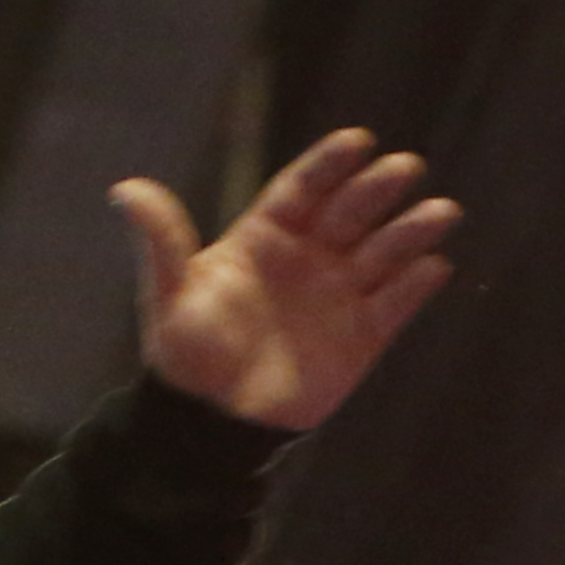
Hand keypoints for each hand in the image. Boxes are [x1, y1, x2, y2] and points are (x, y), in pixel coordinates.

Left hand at [115, 126, 457, 433]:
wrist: (210, 423)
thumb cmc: (187, 354)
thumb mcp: (170, 292)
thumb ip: (161, 239)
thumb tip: (124, 190)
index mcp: (265, 237)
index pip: (303, 189)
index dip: (329, 164)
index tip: (358, 141)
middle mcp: (309, 257)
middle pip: (350, 212)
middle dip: (376, 190)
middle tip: (404, 167)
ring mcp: (338, 295)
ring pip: (383, 253)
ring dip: (410, 232)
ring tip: (440, 213)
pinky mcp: (361, 337)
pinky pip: (395, 306)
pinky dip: (415, 287)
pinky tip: (433, 267)